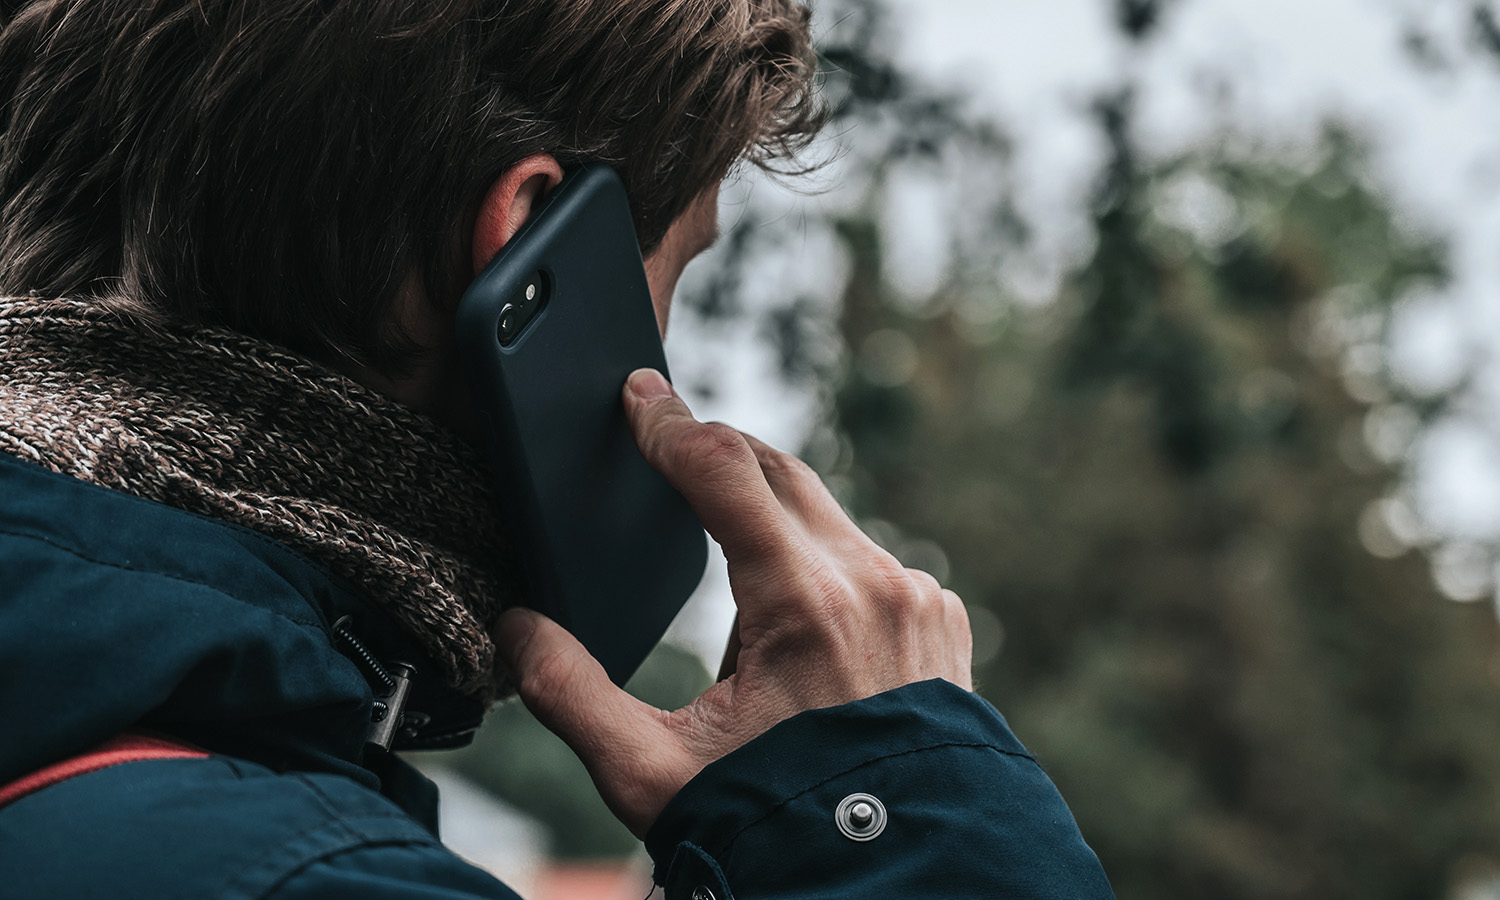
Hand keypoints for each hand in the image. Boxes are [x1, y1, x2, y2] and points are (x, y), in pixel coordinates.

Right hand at [494, 368, 972, 836]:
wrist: (892, 879)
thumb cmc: (772, 825)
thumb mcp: (651, 773)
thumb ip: (570, 693)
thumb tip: (515, 628)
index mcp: (805, 605)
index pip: (726, 473)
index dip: (671, 426)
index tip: (638, 395)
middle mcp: (874, 584)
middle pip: (779, 472)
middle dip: (716, 453)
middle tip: (662, 442)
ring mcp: (917, 597)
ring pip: (824, 516)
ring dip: (767, 524)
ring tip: (734, 619)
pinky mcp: (941, 616)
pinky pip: (866, 559)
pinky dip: (820, 566)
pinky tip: (797, 631)